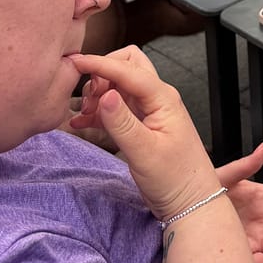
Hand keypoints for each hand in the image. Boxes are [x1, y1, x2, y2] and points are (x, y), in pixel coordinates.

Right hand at [70, 46, 221, 221]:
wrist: (189, 201)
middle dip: (103, 72)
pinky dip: (97, 111)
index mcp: (163, 98)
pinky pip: (115, 107)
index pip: (129, 70)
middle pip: (128, 65)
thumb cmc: (175, 178)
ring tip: (86, 115)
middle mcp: (157, 98)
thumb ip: (122, 123)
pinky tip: (81, 123)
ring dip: (99, 93)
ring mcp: (149, 110)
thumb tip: (105, 94)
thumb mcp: (144, 152)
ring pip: (119, 84)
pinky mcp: (140, 124)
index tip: (74, 62)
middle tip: (89, 99)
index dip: (100, 63)